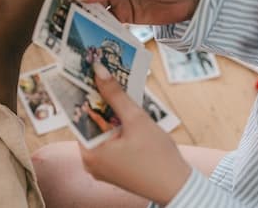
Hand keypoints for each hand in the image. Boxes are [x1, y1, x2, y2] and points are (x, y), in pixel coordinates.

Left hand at [80, 64, 191, 205]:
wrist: (178, 187)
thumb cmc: (158, 157)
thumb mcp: (136, 119)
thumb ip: (115, 94)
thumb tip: (98, 70)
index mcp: (90, 153)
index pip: (79, 115)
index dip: (83, 93)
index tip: (86, 73)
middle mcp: (90, 162)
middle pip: (90, 122)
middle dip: (99, 100)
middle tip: (103, 76)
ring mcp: (101, 167)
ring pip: (101, 131)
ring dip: (109, 113)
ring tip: (115, 89)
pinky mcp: (113, 169)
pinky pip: (108, 142)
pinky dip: (115, 127)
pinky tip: (125, 112)